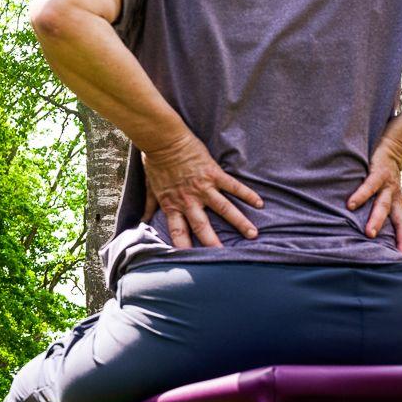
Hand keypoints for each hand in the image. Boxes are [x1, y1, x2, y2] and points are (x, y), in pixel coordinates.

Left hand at [139, 133, 262, 248]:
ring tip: (253, 234)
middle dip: (213, 243)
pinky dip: (246, 194)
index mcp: (173, 205)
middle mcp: (189, 200)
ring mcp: (203, 187)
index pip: (178, 231)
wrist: (163, 140)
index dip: (184, 246)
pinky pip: (233, 186)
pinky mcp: (214, 173)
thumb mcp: (150, 187)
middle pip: (202, 226)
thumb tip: (142, 221)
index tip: (191, 260)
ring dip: (239, 222)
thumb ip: (149, 205)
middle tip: (224, 257)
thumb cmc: (155, 162)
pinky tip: (259, 203)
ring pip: (224, 208)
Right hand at [346, 135, 401, 254]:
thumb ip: (385, 210)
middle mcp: (395, 197)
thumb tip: (375, 231)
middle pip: (400, 220)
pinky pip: (368, 186)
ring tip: (370, 234)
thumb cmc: (386, 174)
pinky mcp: (377, 173)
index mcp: (398, 204)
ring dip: (377, 220)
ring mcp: (387, 186)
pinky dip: (360, 196)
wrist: (393, 145)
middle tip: (399, 256)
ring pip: (383, 206)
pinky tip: (351, 205)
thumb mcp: (389, 194)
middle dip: (401, 237)